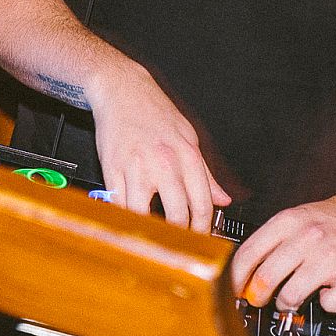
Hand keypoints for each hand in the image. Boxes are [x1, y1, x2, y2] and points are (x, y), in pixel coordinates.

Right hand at [88, 66, 229, 231]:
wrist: (122, 88)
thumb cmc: (155, 112)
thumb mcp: (189, 137)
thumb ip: (206, 173)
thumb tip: (223, 199)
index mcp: (187, 156)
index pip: (202, 205)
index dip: (204, 230)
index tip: (203, 242)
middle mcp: (164, 162)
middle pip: (177, 216)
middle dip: (180, 238)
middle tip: (180, 247)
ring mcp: (136, 167)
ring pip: (145, 216)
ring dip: (151, 232)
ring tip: (155, 238)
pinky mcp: (112, 169)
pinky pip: (119, 205)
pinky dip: (126, 218)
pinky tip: (132, 221)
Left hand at [230, 191, 335, 312]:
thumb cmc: (331, 219)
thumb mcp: (295, 218)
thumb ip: (270, 241)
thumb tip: (243, 272)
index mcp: (288, 221)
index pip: (248, 253)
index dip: (236, 278)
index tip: (234, 290)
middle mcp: (307, 238)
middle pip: (265, 277)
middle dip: (257, 296)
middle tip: (259, 299)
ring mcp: (328, 258)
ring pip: (290, 294)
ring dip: (285, 304)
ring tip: (289, 299)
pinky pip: (328, 304)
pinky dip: (324, 306)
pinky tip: (323, 296)